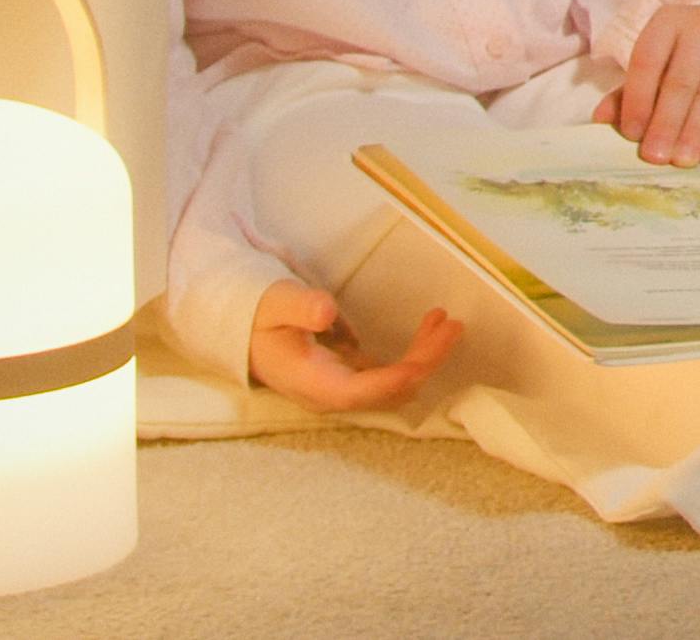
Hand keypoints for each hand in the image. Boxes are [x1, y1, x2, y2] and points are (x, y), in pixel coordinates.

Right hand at [245, 281, 458, 413]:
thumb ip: (300, 308)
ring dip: (425, 357)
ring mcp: (345, 389)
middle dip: (422, 362)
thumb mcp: (275, 305)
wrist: (249, 332)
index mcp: (310, 383)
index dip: (389, 383)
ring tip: (447, 321)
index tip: (419, 364)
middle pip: (386, 392)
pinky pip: (393, 374)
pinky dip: (416, 353)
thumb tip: (327, 312)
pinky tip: (431, 326)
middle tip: (451, 325)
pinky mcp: (355, 378)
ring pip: (396, 385)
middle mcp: (331, 394)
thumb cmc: (261, 317)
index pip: (354, 393)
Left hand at [602, 0, 699, 166]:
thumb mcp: (654, 67)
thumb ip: (627, 94)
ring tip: (681, 161)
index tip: (631, 134)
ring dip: (694, 132)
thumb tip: (601, 119)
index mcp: (668, 21)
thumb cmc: (682, 61)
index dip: (638, 99)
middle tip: (654, 157)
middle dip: (666, 123)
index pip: (648, 60)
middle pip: (681, 80)